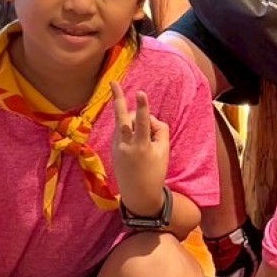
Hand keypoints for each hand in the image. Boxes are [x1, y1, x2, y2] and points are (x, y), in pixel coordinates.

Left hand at [110, 82, 169, 216]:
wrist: (138, 194)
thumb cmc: (155, 171)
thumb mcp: (164, 151)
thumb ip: (159, 130)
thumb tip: (148, 118)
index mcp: (141, 146)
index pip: (143, 121)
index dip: (143, 106)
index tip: (140, 93)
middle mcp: (126, 145)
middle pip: (122, 117)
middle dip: (118, 99)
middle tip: (113, 82)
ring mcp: (116, 146)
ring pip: (125, 122)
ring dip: (135, 120)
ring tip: (144, 135)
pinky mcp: (113, 148)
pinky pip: (122, 131)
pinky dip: (131, 131)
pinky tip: (137, 142)